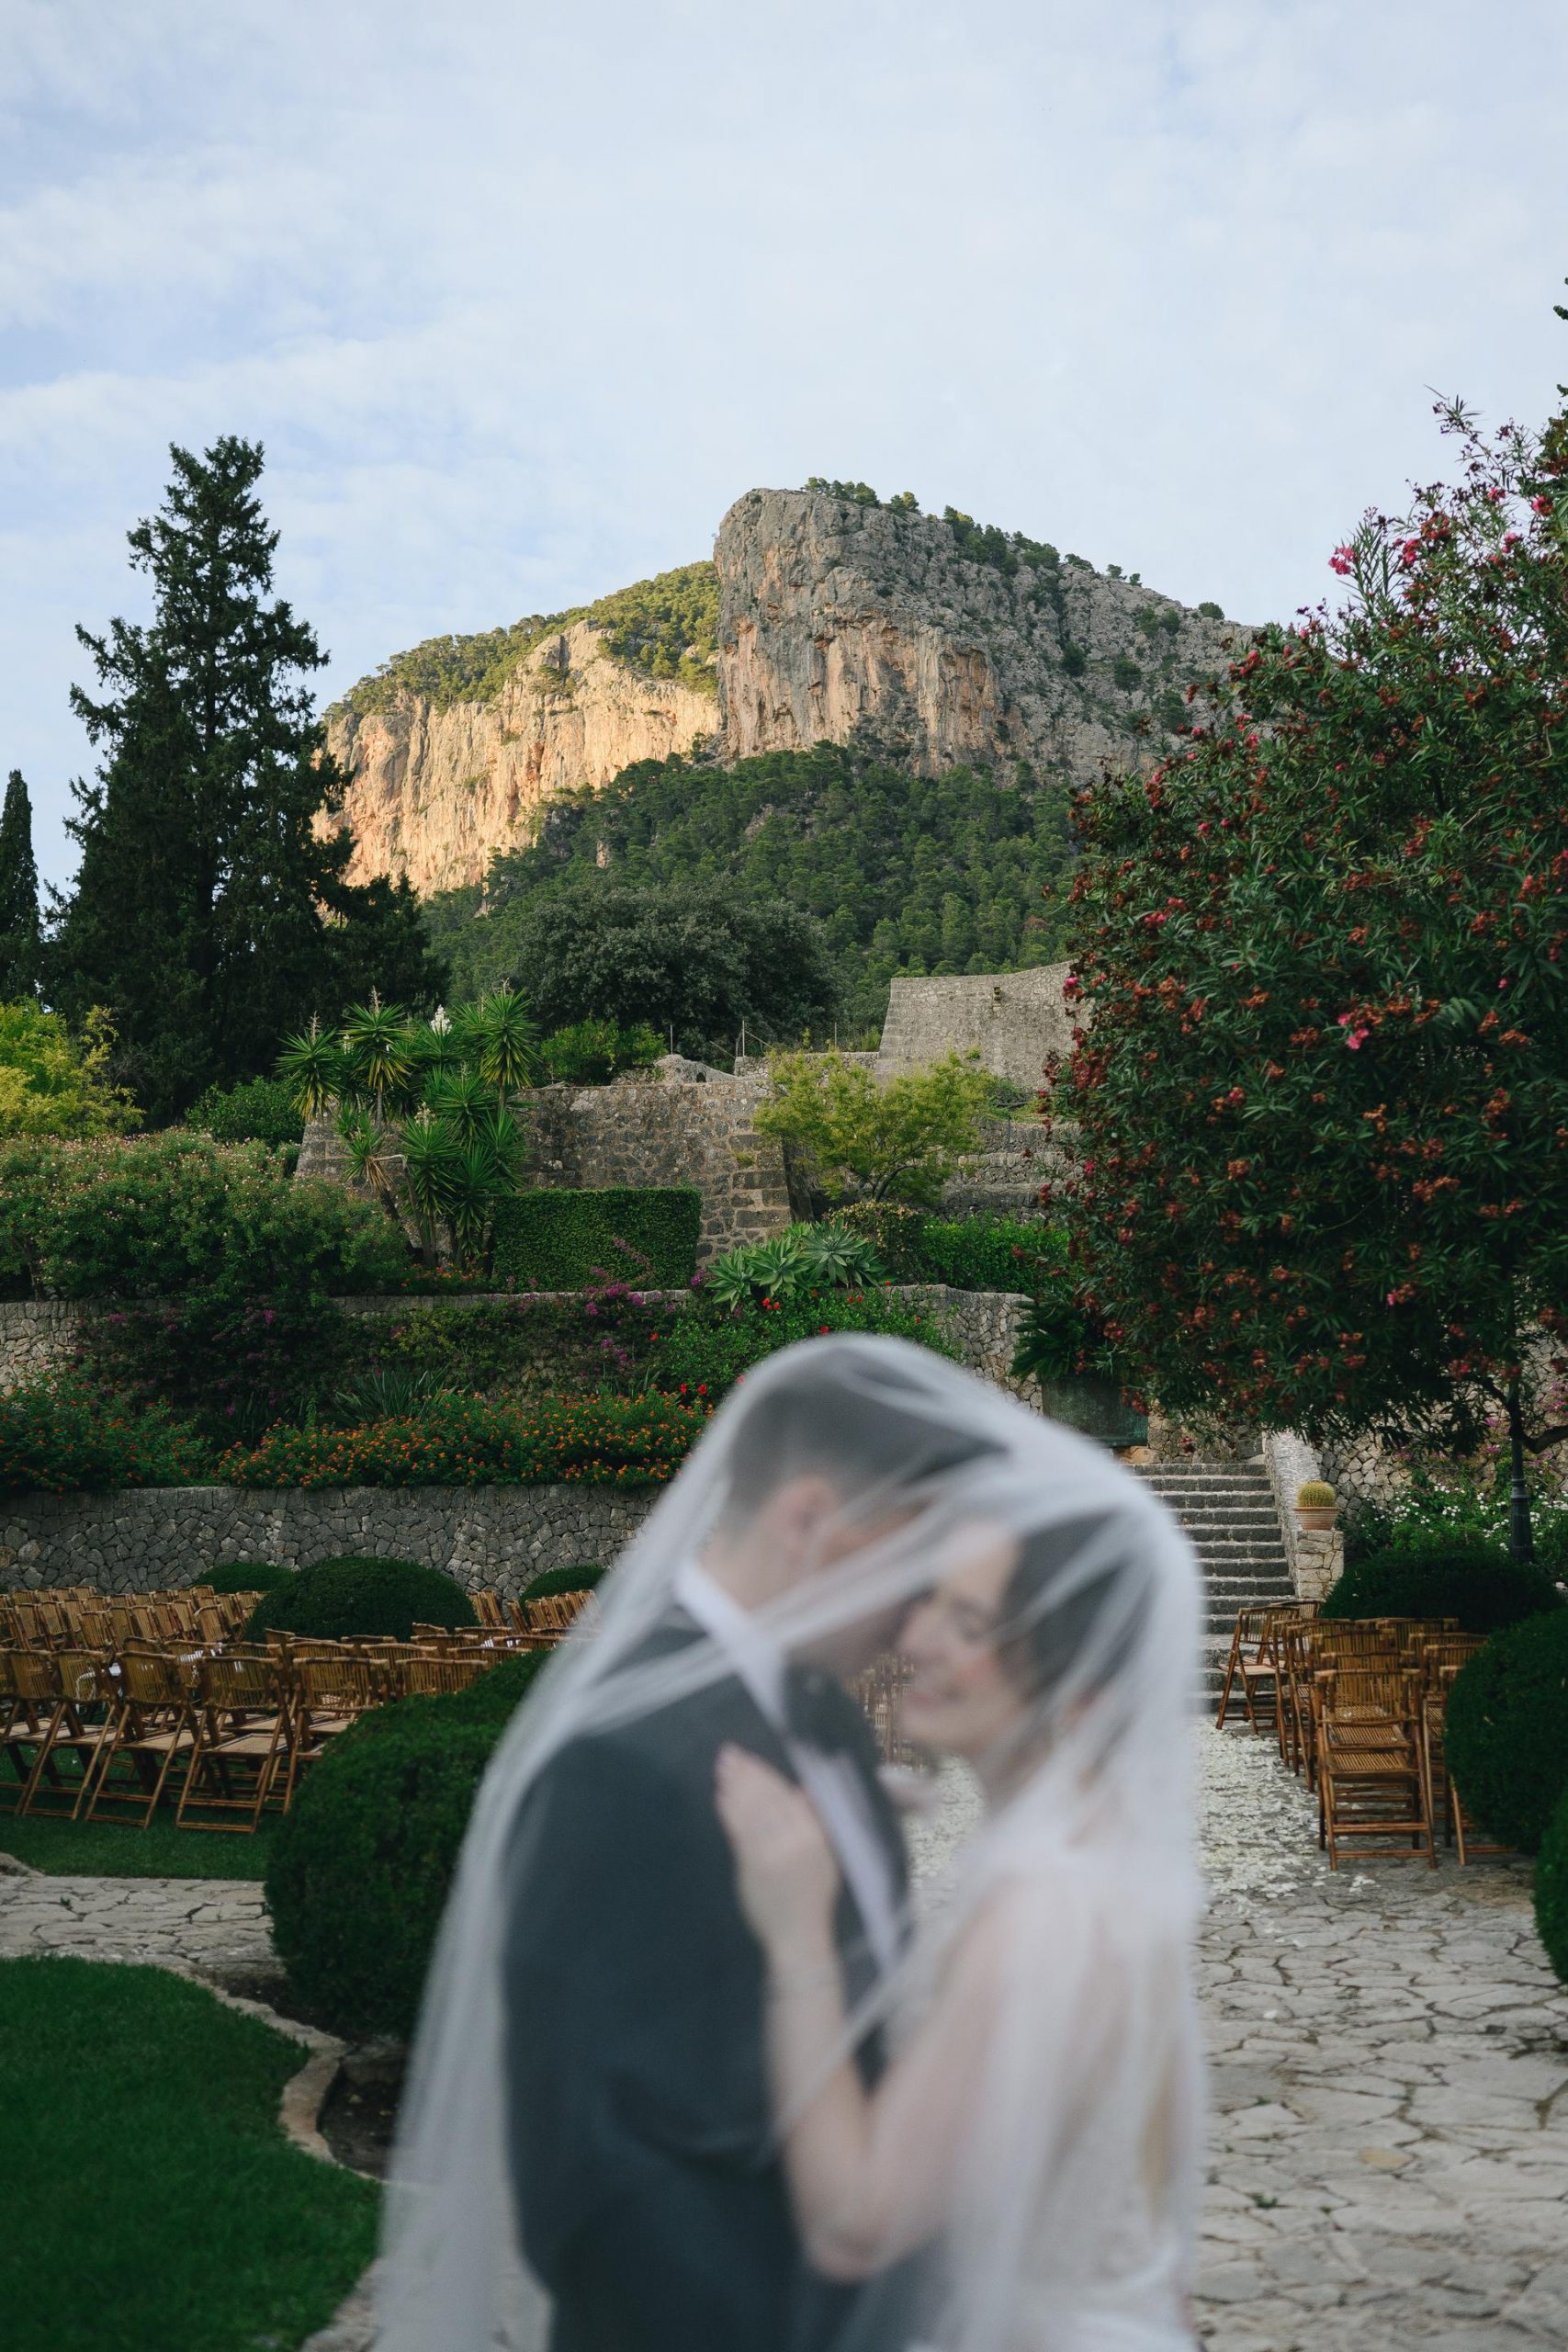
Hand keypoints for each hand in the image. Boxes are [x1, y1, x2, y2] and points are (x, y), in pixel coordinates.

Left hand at [715, 1744, 840, 1956]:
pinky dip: (729, 1812)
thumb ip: (817, 1822)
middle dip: (745, 1773)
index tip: (749, 1758)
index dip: (766, 1774)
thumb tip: (804, 1789)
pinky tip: (720, 1797)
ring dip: (734, 1786)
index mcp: (816, 1835)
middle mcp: (796, 1840)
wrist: (798, 1935)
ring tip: (722, 1768)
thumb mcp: (827, 1857)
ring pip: (752, 1811)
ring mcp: (773, 1853)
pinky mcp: (753, 1867)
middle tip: (728, 1753)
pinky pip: (740, 1833)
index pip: (787, 1796)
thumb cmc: (813, 1896)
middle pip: (766, 1798)